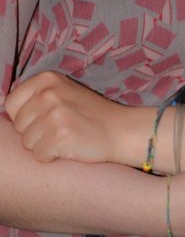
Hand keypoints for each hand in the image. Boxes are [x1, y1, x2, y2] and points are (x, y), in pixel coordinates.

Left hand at [5, 71, 124, 163]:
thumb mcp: (62, 93)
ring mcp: (55, 114)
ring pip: (27, 143)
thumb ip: (35, 98)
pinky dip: (52, 157)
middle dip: (34, 133)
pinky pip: (39, 156)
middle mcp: (48, 93)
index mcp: (46, 79)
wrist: (120, 130)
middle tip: (60, 129)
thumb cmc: (89, 115)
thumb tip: (3, 112)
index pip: (11, 104)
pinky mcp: (60, 135)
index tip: (45, 119)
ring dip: (44, 146)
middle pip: (18, 126)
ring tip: (66, 137)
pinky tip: (70, 147)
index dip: (25, 117)